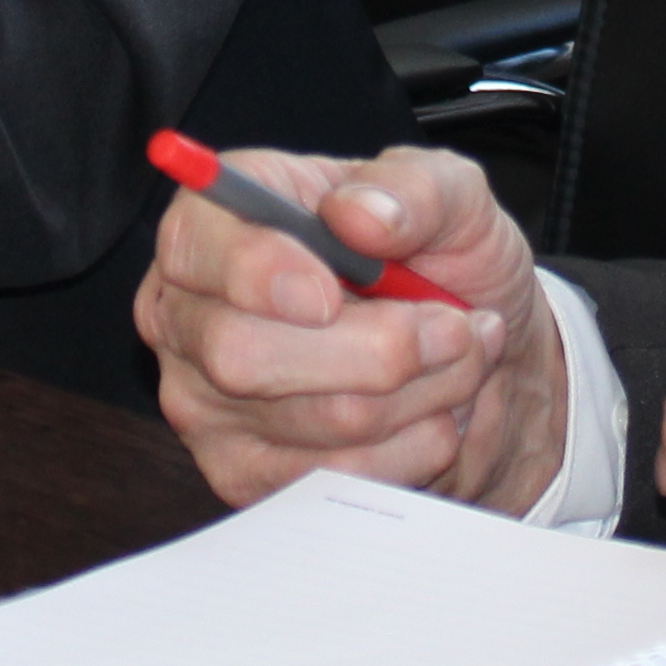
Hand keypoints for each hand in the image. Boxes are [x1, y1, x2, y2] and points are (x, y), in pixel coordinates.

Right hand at [137, 146, 566, 511]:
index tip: (330, 293)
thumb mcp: (451, 196)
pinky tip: (433, 410)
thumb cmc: (442, 262)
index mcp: (219, 221)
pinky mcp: (246, 474)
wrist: (475, 359)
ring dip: (420, 393)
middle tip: (454, 327)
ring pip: (314, 419)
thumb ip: (414, 189)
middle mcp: (190, 312)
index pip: (196, 246)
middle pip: (244, 353)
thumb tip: (359, 214)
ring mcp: (206, 402)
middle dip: (378, 347)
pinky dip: (412, 445)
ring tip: (461, 359)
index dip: (257, 271)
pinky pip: (335, 476)